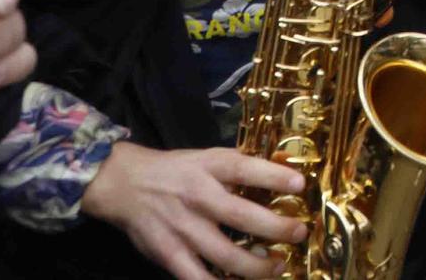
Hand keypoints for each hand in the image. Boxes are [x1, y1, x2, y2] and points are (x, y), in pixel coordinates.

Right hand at [82, 142, 306, 279]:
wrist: (125, 184)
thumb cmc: (178, 170)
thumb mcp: (209, 157)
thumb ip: (240, 167)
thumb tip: (285, 172)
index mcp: (210, 168)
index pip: (245, 169)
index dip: (274, 177)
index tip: (300, 185)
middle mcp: (198, 197)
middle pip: (241, 216)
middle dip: (275, 228)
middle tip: (298, 233)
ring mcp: (182, 228)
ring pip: (224, 254)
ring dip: (255, 266)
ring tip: (276, 267)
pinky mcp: (168, 253)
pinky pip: (196, 277)